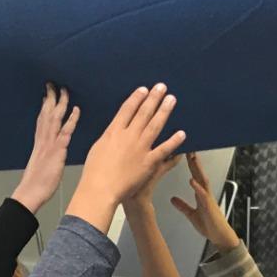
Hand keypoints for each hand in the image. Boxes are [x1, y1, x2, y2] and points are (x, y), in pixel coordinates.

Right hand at [12, 84, 78, 215]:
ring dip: (60, 103)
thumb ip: (45, 153)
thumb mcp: (41, 164)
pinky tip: (76, 110)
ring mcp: (50, 144)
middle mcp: (43, 139)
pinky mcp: (57, 150)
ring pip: (54, 118)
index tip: (46, 94)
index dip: (44, 106)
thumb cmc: (37, 183)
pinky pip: (65, 132)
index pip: (42, 119)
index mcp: (39, 142)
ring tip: (64, 89)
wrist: (30, 192)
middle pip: (46, 113)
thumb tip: (48, 150)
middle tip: (53, 83)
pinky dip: (71, 119)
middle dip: (50, 97)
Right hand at [68, 84, 185, 231]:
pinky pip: (164, 149)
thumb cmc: (95, 171)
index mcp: (114, 132)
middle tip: (162, 87)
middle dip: (153, 98)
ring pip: (155, 125)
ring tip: (172, 100)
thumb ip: (109, 137)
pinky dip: (174, 141)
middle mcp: (128, 136)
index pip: (127, 109)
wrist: (100, 189)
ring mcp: (140, 148)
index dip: (136, 98)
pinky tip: (182, 133)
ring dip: (164, 111)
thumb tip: (115, 129)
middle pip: (143, 113)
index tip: (144, 89)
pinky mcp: (149, 162)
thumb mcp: (98, 147)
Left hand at [168, 153, 238, 248]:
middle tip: (188, 147)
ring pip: (202, 180)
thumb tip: (173, 199)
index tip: (184, 152)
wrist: (219, 237)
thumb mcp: (191, 214)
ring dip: (197, 169)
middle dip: (194, 160)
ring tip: (192, 158)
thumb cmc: (209, 225)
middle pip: (199, 173)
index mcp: (201, 194)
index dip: (190, 164)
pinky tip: (192, 181)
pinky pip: (203, 195)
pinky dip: (198, 187)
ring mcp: (208, 199)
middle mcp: (206, 193)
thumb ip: (183, 206)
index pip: (195, 175)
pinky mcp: (209, 207)